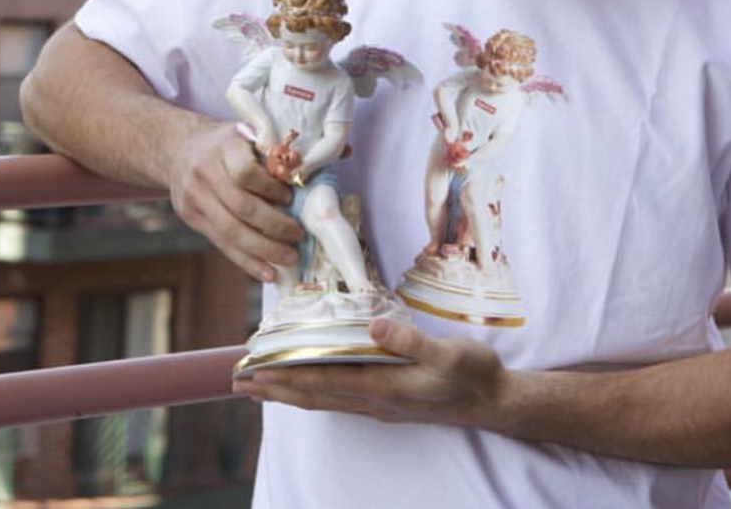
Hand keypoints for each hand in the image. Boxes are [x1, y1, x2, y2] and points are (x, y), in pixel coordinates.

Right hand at [167, 121, 303, 282]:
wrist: (179, 148)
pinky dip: (246, 260)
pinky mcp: (191, 217)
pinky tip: (267, 271)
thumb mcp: (254, 130)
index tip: (291, 197)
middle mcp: (206, 172)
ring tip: (290, 257)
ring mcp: (195, 197)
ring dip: (263, 249)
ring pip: (231, 231)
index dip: (271, 189)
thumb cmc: (228, 140)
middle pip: (241, 207)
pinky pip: (221, 244)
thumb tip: (344, 151)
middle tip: (299, 236)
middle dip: (274, 226)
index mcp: (224, 146)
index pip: (246, 173)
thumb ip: (292, 143)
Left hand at [233, 318, 504, 425]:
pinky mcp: (388, 402)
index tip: (254, 369)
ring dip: (288, 394)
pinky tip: (308, 390)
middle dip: (274, 388)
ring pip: (323, 401)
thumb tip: (373, 326)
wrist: (492, 401)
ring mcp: (380, 404)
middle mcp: (375, 400)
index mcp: (384, 385)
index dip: (286, 375)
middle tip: (238, 381)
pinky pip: (338, 400)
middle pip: (313, 395)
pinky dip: (312, 395)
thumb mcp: (448, 353)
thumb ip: (410, 340)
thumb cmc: (472, 373)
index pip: (322, 381)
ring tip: (260, 389)